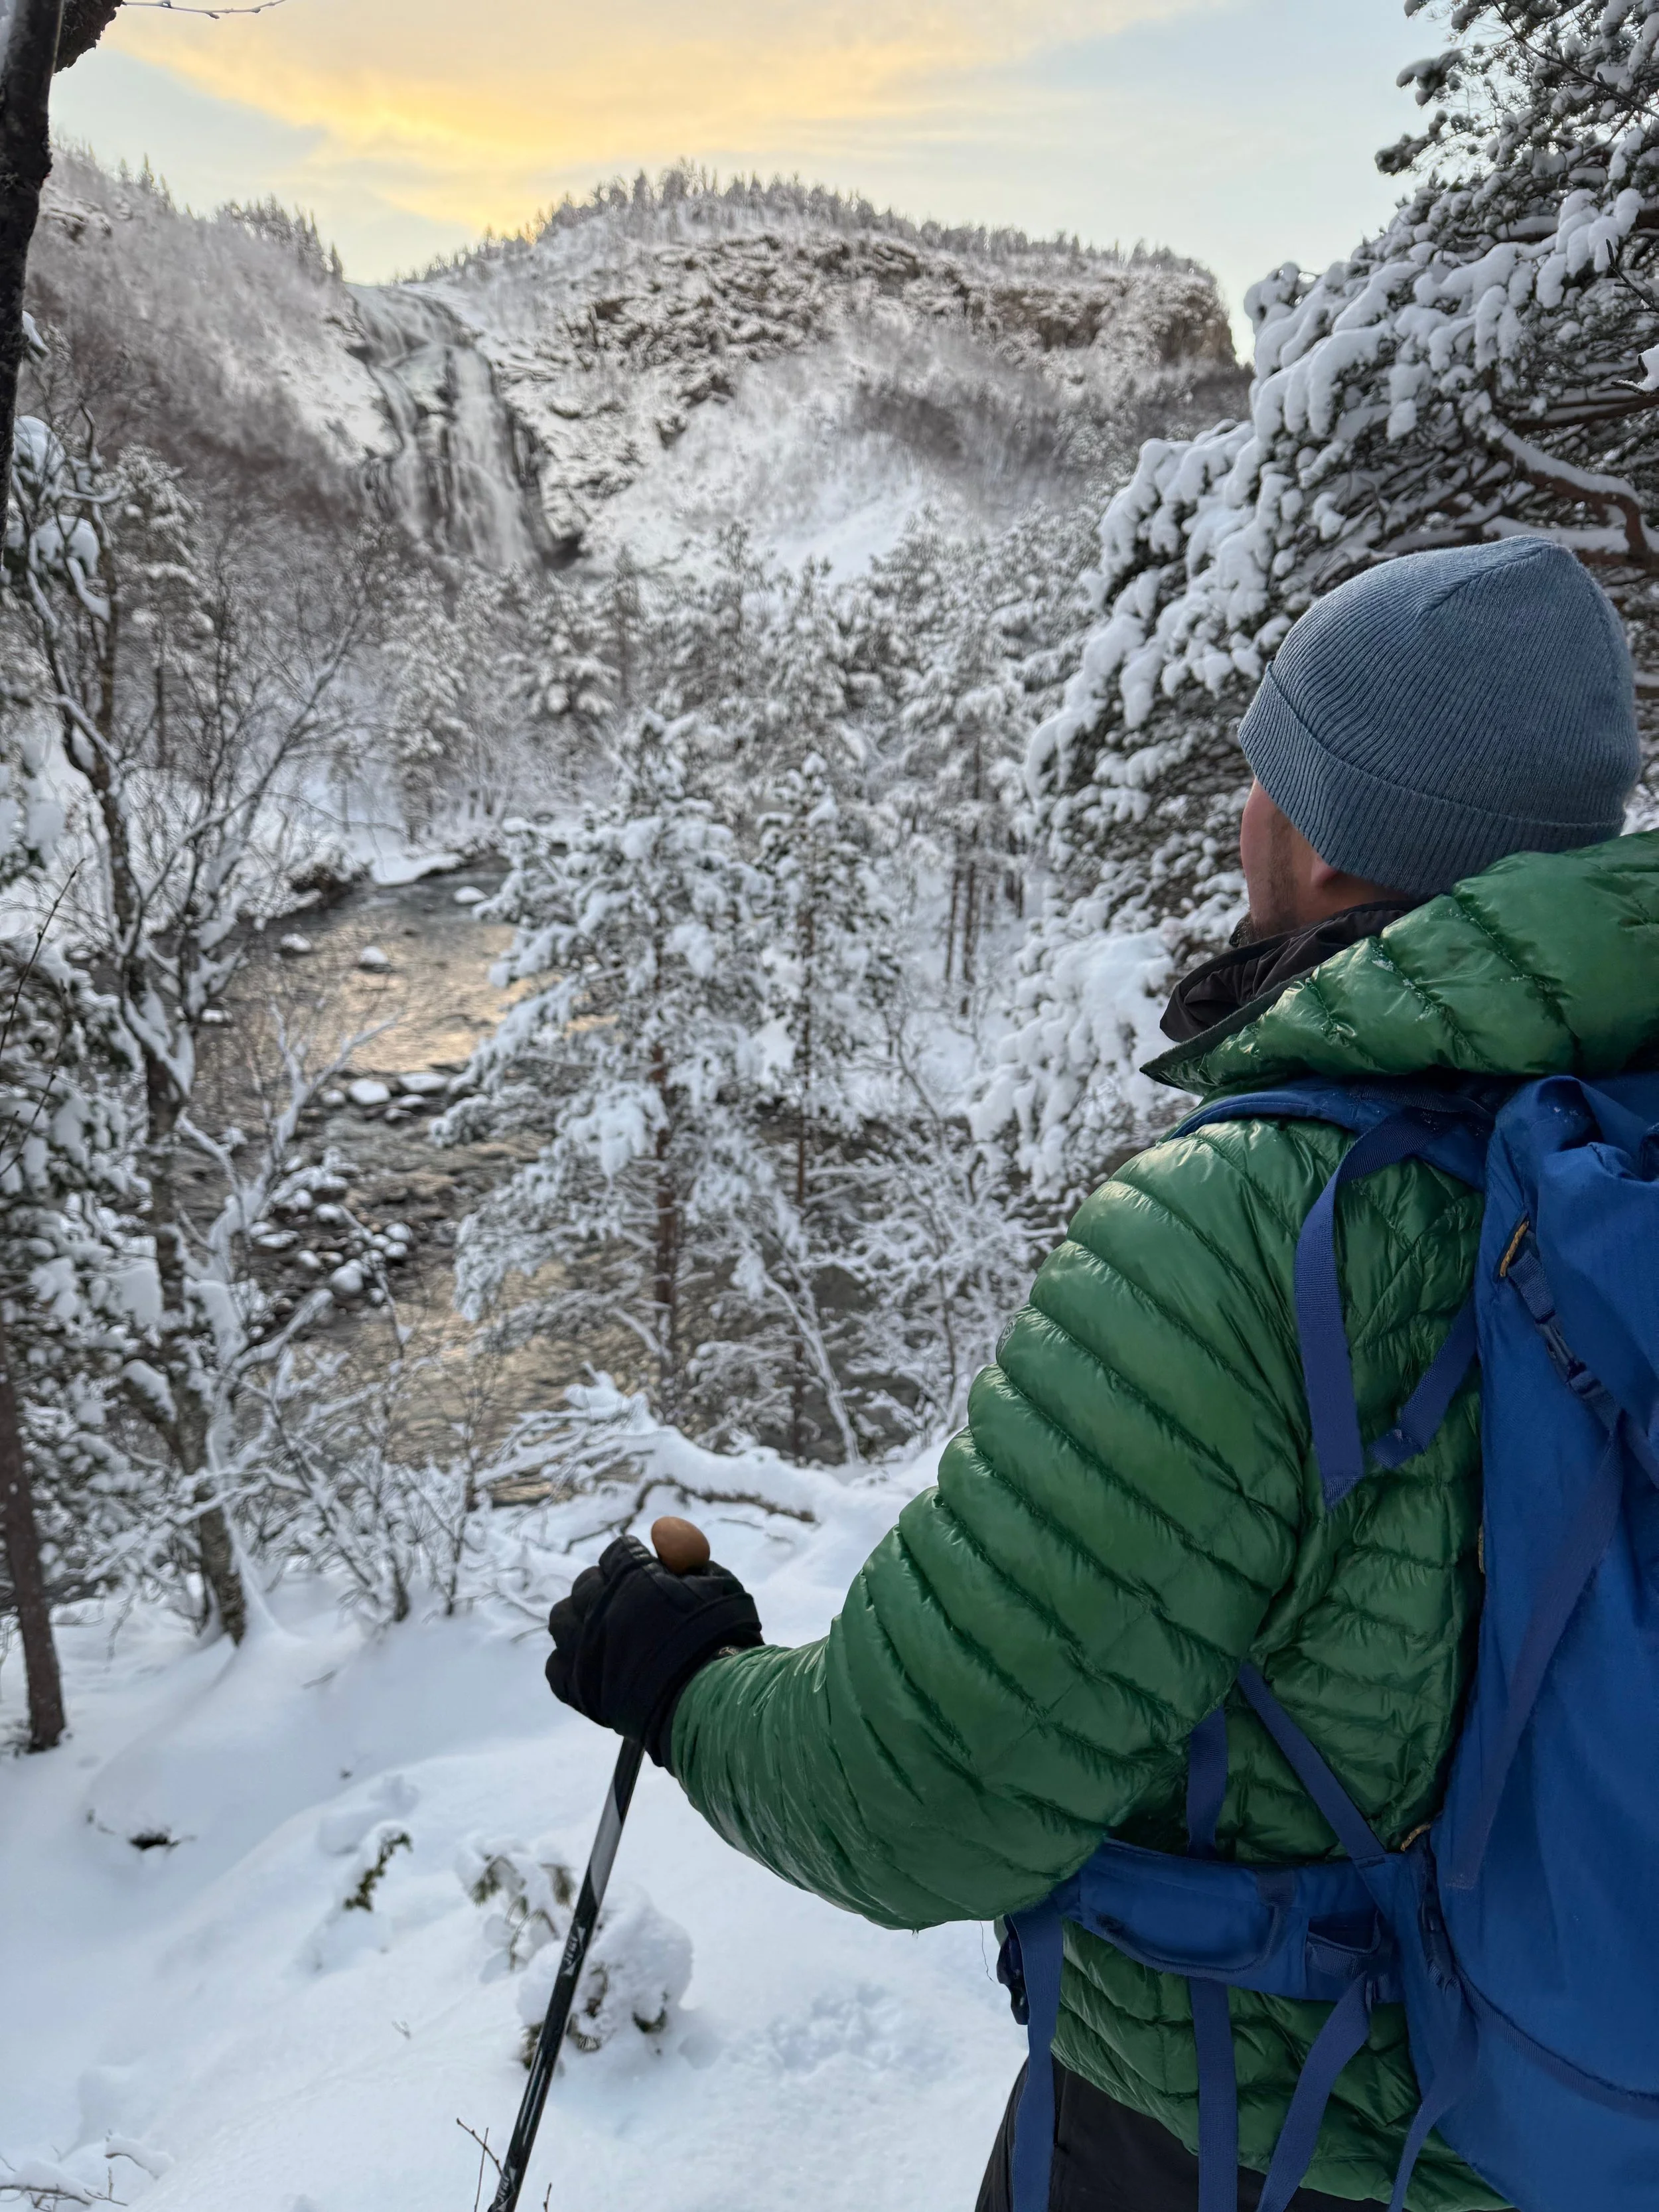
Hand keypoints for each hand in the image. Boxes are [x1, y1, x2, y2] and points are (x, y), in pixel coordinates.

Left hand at [546, 1534, 762, 1766]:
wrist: (709, 1704)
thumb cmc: (721, 1641)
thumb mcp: (719, 1586)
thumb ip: (691, 1562)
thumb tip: (671, 1549)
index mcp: (632, 1576)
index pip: (616, 1552)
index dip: (632, 1560)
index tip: (643, 1571)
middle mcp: (601, 1607)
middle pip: (585, 1584)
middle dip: (604, 1587)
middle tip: (624, 1602)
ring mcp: (585, 1647)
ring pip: (562, 1619)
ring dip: (579, 1619)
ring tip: (601, 1632)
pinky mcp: (578, 1686)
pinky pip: (556, 1665)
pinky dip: (570, 1661)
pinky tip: (592, 1665)